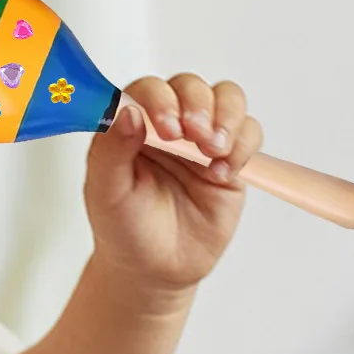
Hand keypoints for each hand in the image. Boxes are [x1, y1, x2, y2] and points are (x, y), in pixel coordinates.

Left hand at [83, 72, 262, 293]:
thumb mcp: (105, 193)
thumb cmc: (122, 226)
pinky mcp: (230, 160)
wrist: (154, 268)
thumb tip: (127, 113)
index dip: (159, 99)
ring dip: (226, 117)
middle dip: (196, 104)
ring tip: (213, 151)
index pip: (146, 89)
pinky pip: (249, 133)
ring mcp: (200, 140)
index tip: (165, 129)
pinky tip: (222, 173)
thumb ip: (110, 152)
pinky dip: (242, 145)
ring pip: (226, 99)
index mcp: (129, 125)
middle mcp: (166, 125)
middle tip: (193, 136)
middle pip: (190, 86)